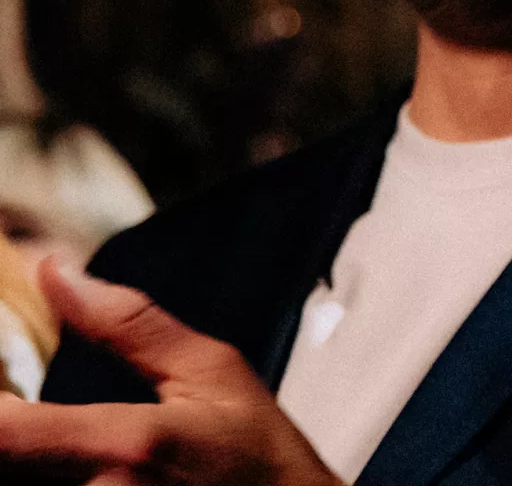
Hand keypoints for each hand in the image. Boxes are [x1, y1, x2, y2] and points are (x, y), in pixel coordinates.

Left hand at [0, 259, 338, 484]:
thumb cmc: (261, 461)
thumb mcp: (212, 374)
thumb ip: (129, 324)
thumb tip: (54, 271)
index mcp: (125, 447)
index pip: (0, 436)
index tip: (3, 377)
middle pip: (2, 463)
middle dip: (10, 433)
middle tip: (30, 406)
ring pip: (18, 479)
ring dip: (22, 457)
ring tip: (45, 435)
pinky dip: (36, 473)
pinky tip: (55, 460)